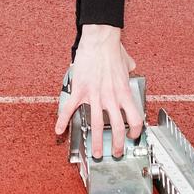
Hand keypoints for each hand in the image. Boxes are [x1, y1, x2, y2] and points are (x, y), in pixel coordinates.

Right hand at [53, 24, 142, 158]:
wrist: (99, 40)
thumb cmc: (112, 49)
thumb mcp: (127, 62)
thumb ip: (130, 68)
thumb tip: (132, 66)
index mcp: (124, 93)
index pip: (134, 119)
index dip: (135, 131)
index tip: (132, 136)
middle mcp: (111, 98)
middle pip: (116, 128)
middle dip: (116, 145)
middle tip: (115, 153)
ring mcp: (94, 95)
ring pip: (95, 125)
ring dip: (96, 142)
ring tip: (96, 152)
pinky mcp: (80, 90)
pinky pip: (70, 109)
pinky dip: (62, 121)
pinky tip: (58, 130)